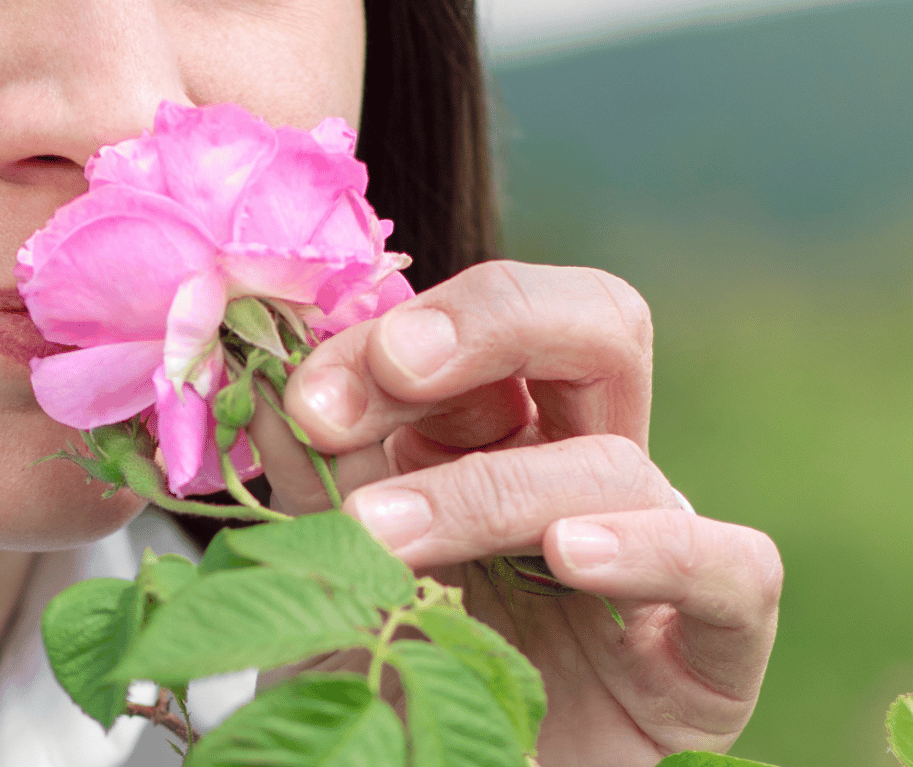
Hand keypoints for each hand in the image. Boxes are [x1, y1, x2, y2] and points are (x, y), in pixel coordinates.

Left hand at [248, 260, 781, 766]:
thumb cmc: (380, 679)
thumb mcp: (330, 561)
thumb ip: (313, 470)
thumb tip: (268, 376)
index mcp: (503, 433)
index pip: (492, 324)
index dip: (409, 329)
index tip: (313, 385)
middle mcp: (581, 471)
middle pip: (598, 327)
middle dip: (494, 324)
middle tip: (394, 365)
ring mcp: (652, 552)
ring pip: (616, 464)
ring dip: (488, 488)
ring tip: (380, 534)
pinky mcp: (707, 655)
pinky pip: (734, 572)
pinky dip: (656, 550)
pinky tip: (571, 555)